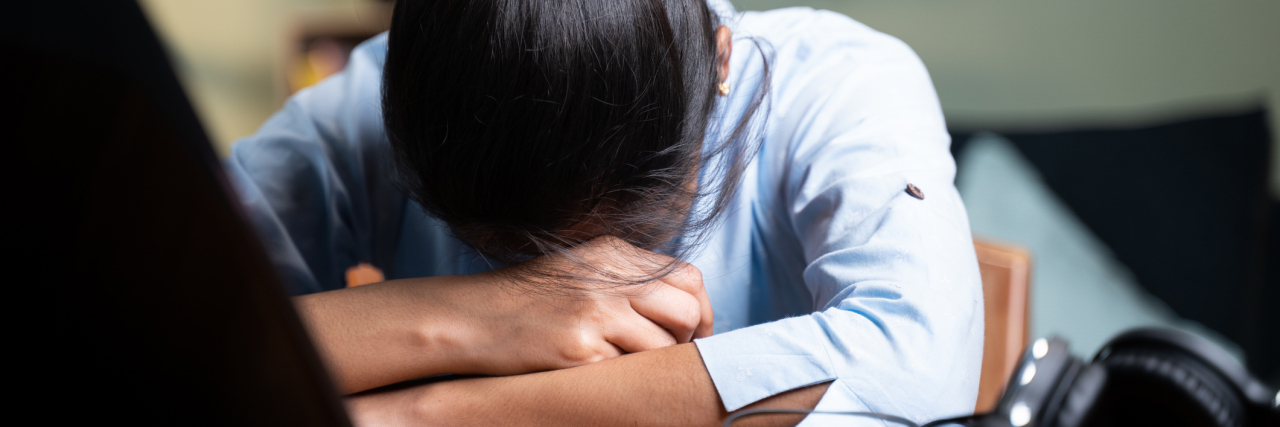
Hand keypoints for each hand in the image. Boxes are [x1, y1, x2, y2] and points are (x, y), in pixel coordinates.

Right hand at [443, 235, 713, 375]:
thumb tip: (683, 309)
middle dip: (687, 342)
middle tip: (667, 359)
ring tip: (625, 367)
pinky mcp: (581, 347)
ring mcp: (596, 312)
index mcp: (614, 254)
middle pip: (686, 310)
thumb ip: (628, 281)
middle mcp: (610, 278)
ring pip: (663, 346)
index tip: (693, 336)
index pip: (688, 277)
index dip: (699, 312)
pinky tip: (596, 375)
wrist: (471, 318)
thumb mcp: (581, 273)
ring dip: (653, 364)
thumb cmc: (527, 302)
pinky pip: (628, 371)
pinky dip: (620, 379)